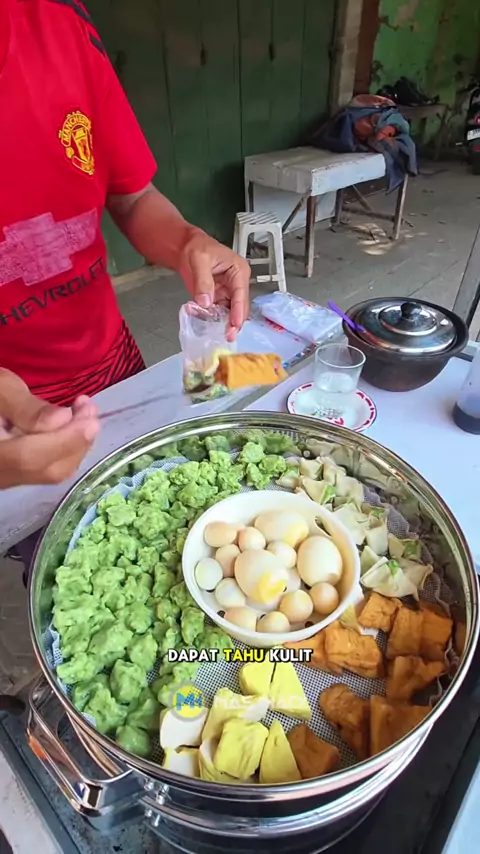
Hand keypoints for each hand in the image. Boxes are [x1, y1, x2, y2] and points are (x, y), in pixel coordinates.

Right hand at [0, 370, 99, 487]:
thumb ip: (27, 407)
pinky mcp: (22, 475)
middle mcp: (0, 475)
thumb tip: (62, 419)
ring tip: (85, 413)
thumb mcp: (0, 389)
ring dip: (77, 444)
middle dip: (77, 441)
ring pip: (53, 472)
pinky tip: (75, 427)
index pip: (28, 457)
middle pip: (46, 470)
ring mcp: (11, 478)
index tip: (91, 420)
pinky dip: (69, 449)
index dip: (65, 441)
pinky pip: (51, 469)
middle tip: (90, 409)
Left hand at [179, 230, 249, 340]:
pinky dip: (213, 319)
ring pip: (231, 313)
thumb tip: (206, 302)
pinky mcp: (219, 298)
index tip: (235, 325)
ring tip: (219, 334)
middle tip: (228, 336)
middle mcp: (237, 283)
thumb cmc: (197, 247)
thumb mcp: (199, 261)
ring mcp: (229, 292)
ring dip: (225, 323)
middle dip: (235, 322)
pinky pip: (219, 312)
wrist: (187, 247)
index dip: (238, 311)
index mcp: (238, 271)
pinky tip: (206, 324)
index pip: (241, 294)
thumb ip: (203, 282)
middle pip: (240, 307)